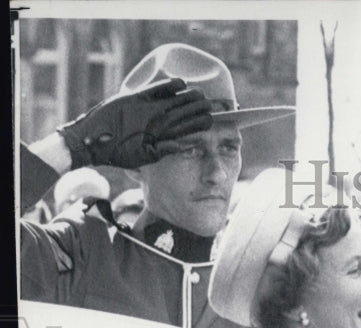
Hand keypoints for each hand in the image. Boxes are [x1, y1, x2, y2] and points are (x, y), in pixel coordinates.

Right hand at [57, 78, 212, 169]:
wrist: (93, 140)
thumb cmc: (117, 152)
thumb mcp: (143, 155)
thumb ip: (163, 150)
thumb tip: (184, 146)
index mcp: (162, 135)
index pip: (186, 128)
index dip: (200, 123)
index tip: (213, 120)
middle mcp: (157, 120)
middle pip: (182, 112)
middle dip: (197, 107)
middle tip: (213, 104)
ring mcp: (147, 108)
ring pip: (172, 100)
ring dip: (186, 96)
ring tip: (201, 93)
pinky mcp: (135, 98)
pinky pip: (154, 90)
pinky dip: (167, 86)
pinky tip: (181, 84)